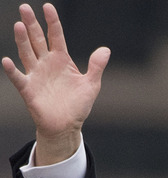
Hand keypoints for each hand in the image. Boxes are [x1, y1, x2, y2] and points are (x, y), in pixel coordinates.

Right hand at [1, 3, 109, 164]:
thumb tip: (106, 49)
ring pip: (27, 53)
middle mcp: (46, 64)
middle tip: (25, 8)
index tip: (47, 7)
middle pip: (37, 40)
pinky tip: (6, 61)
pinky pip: (18, 78)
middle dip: (32, 24)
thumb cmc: (78, 105)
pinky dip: (12, 70)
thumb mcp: (91, 84)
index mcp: (62, 60)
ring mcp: (36, 75)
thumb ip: (96, 66)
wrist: (67, 125)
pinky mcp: (29, 89)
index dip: (53, 22)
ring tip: (19, 25)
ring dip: (22, 40)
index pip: (56, 36)